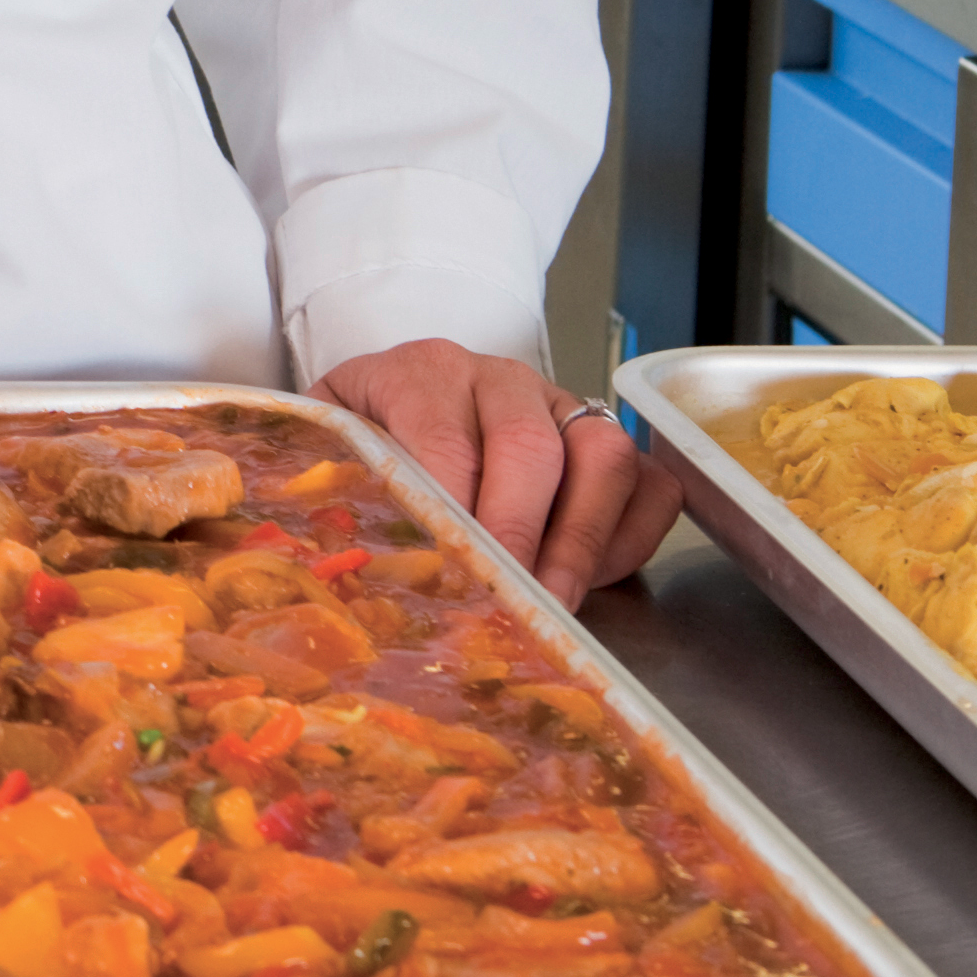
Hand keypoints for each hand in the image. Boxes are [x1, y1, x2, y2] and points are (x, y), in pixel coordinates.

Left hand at [313, 335, 681, 606]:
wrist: (402, 400)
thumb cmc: (369, 439)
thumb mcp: (333, 448)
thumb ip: (330, 480)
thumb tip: (326, 549)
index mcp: (420, 374)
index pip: (444, 437)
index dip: (455, 509)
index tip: (457, 569)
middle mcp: (498, 380)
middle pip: (529, 444)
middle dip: (522, 529)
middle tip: (512, 596)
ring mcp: (561, 405)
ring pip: (604, 455)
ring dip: (583, 540)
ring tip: (555, 602)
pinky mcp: (606, 438)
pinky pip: (649, 483)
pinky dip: (629, 537)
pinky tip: (591, 578)